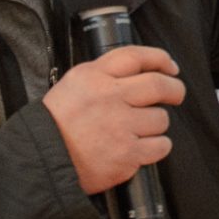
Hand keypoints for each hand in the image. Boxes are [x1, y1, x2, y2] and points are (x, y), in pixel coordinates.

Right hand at [43, 47, 185, 194]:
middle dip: (175, 89)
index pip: (136, 56)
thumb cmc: (57, 124)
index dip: (160, 59)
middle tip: (176, 94)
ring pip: (162, 118)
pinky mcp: (127, 154)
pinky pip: (161, 145)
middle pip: (159, 85)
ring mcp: (119, 126)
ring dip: (158, 124)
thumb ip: (104, 74)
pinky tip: (144, 147)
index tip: (170, 67)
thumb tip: (141, 70)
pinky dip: (158, 146)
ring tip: (142, 129)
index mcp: (93, 77)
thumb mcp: (73, 85)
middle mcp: (109, 98)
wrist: (41, 161)